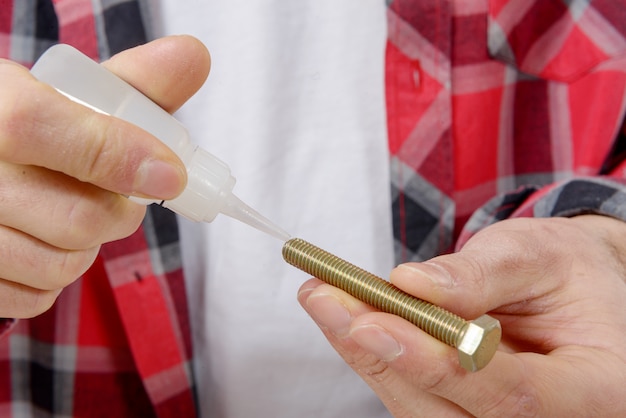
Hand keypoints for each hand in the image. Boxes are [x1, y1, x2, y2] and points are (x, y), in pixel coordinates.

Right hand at [0, 36, 210, 317]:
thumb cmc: (38, 133)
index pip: (37, 127)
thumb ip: (136, 84)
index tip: (172, 176)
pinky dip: (57, 278)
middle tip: (120, 198)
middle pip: (76, 218)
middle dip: (120, 215)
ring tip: (73, 214)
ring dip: (89, 248)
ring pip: (61, 265)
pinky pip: (36, 297)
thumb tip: (195, 56)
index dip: (116, 156)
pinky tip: (45, 244)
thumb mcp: (74, 98)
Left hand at [298, 215, 625, 416]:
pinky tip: (351, 314)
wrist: (577, 293)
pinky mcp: (465, 414)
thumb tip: (409, 284)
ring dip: (365, 352)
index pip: (509, 395)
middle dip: (378, 354)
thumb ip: (481, 274)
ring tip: (326, 297)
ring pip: (420, 407)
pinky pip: (414, 393)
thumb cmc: (569, 272)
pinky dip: (377, 353)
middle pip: (448, 411)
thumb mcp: (540, 255)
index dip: (432, 362)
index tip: (369, 322)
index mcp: (593, 391)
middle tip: (324, 298)